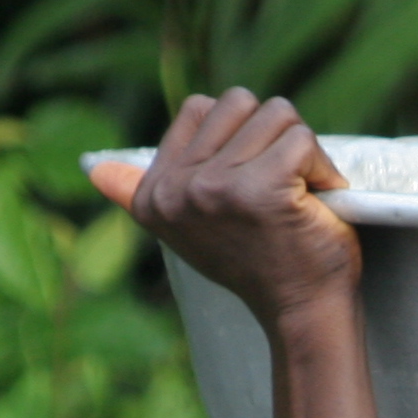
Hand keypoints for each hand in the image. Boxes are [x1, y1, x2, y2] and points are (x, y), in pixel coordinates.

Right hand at [89, 88, 359, 331]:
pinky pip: (302, 139)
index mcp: (153, 194)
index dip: (240, 137)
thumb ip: (143, 193)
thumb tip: (93, 169)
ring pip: (276, 114)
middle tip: (284, 187)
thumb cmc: (258, 265)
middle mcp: (176, 188)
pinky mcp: (261, 188)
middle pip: (238, 102)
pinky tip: (320, 200)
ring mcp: (216, 187)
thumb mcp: (188, 228)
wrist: (301, 314)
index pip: (198, 109)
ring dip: (302, 151)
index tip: (250, 188)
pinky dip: (323, 167)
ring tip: (300, 196)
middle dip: (272, 136)